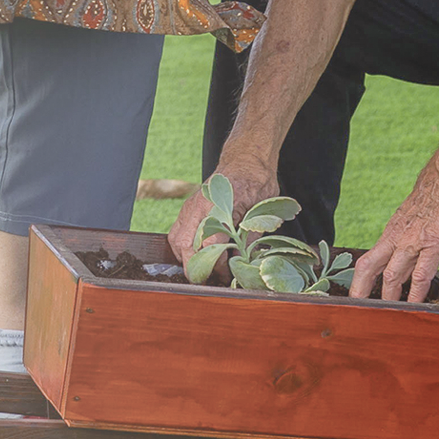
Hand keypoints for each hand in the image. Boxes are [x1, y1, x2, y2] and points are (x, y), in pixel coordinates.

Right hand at [167, 151, 280, 280]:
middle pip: (186, 245)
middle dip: (196, 268)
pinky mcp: (188, 208)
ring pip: (176, 240)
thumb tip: (244, 262)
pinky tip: (196, 256)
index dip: (217, 265)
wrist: (245, 158)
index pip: (210, 243)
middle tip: (211, 280)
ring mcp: (190, 206)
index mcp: (218, 204)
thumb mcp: (261, 209)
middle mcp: (199, 205)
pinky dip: (182, 248)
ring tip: (203, 271)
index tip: (227, 276)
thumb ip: (250, 236)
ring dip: (186, 259)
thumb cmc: (256, 180)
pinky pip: (176, 232)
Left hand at [348, 167, 438, 303]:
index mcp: (392, 232)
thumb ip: (409, 234)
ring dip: (388, 298)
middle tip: (359, 315)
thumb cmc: (438, 193)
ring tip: (386, 318)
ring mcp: (414, 241)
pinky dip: (416, 292)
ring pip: (392, 274)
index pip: (367, 260)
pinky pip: (422, 273)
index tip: (356, 300)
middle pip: (369, 268)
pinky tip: (416, 306)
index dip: (358, 282)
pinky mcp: (434, 243)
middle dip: (362, 293)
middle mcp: (397, 237)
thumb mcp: (414, 215)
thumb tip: (407, 250)